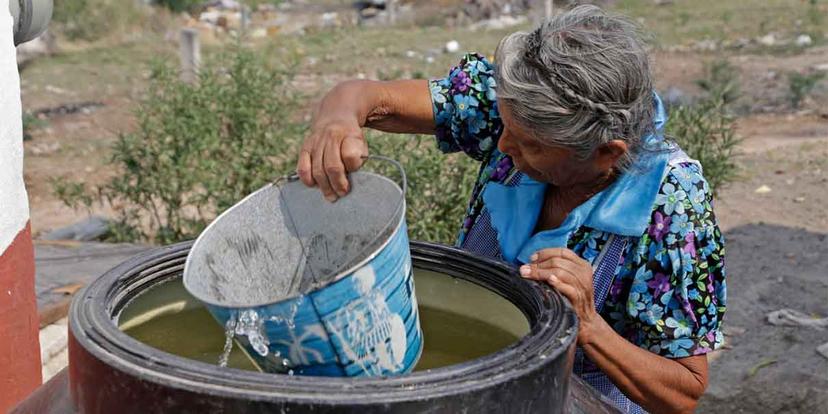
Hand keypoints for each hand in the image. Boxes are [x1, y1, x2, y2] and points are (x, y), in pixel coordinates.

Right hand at [296, 87, 368, 201]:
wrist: (335, 114)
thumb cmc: (351, 137)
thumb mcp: (362, 142)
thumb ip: (359, 155)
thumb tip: (350, 168)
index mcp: (348, 133)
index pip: (350, 155)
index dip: (353, 167)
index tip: (354, 174)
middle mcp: (330, 136)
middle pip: (332, 166)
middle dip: (338, 184)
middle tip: (342, 194)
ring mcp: (315, 142)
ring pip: (317, 169)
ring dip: (324, 186)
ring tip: (331, 196)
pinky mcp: (305, 147)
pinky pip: (302, 166)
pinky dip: (307, 179)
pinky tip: (314, 185)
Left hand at [519, 248, 602, 344]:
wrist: (586, 319)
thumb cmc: (573, 298)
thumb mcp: (568, 279)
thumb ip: (556, 269)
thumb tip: (531, 263)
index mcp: (582, 265)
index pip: (562, 252)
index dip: (545, 253)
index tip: (532, 258)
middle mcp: (583, 273)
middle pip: (558, 261)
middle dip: (538, 264)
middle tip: (525, 269)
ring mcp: (582, 285)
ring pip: (560, 272)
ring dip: (541, 272)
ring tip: (528, 274)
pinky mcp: (579, 297)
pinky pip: (567, 287)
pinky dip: (557, 283)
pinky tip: (548, 281)